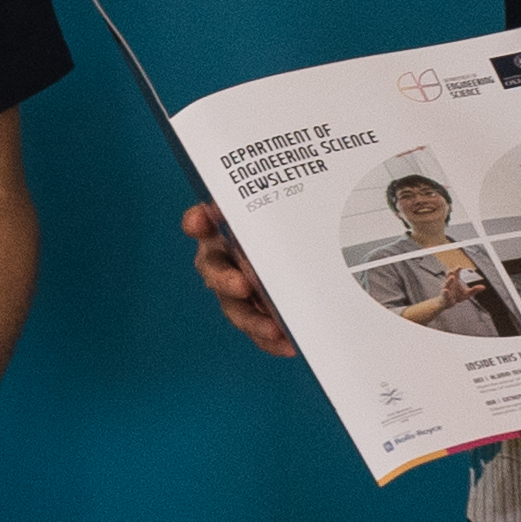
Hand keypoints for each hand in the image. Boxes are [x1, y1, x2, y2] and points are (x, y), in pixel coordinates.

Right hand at [178, 199, 298, 358]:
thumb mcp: (292, 209)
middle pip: (213, 269)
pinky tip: (290, 345)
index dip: (197, 221)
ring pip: (235, 307)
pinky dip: (271, 340)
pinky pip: (257, 330)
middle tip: (243, 284)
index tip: (200, 221)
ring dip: (252, 319)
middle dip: (225, 278)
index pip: (202, 220)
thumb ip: (289, 204)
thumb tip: (323, 175)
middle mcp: (224, 257)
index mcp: (226, 226)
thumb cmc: (293, 222)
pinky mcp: (255, 313)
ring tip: (274, 329)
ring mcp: (237, 288)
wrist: (313, 248)